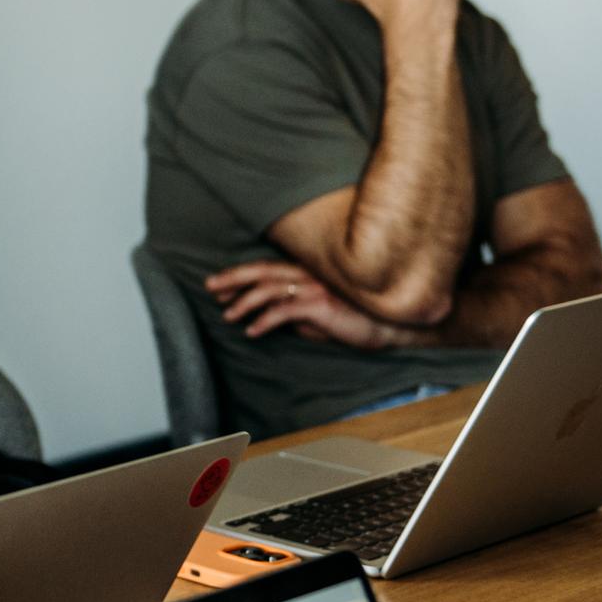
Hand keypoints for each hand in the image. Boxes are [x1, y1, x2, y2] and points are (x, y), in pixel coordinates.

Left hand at [205, 259, 402, 348]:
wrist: (391, 326)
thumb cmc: (354, 320)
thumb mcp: (318, 316)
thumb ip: (294, 313)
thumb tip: (269, 319)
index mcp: (307, 273)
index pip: (266, 270)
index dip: (239, 276)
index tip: (217, 286)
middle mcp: (309, 274)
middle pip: (261, 272)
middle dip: (233, 279)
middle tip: (210, 287)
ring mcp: (315, 287)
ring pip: (268, 289)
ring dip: (244, 303)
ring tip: (228, 316)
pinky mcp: (321, 303)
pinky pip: (285, 310)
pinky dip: (264, 320)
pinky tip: (252, 331)